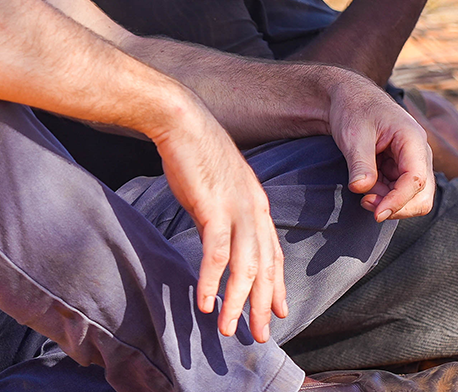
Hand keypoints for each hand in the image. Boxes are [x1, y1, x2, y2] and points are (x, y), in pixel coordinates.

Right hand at [153, 93, 284, 341]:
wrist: (180, 120)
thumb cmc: (193, 150)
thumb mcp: (216, 186)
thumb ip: (220, 214)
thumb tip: (215, 242)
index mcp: (256, 202)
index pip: (273, 251)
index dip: (276, 284)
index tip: (277, 311)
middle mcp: (253, 208)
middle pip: (265, 265)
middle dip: (262, 304)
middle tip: (259, 336)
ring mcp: (235, 208)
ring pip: (245, 266)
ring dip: (238, 302)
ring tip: (231, 330)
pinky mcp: (213, 207)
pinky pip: (216, 254)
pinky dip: (212, 281)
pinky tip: (205, 302)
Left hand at [326, 73, 434, 220]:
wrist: (349, 98)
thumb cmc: (353, 110)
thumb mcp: (353, 134)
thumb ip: (360, 162)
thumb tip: (361, 189)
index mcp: (413, 138)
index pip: (416, 180)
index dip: (398, 201)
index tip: (376, 213)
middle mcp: (419, 153)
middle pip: (422, 196)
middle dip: (395, 206)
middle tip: (364, 202)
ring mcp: (413, 162)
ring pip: (413, 198)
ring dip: (388, 202)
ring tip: (362, 191)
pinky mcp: (402, 169)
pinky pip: (400, 192)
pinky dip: (384, 196)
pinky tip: (365, 186)